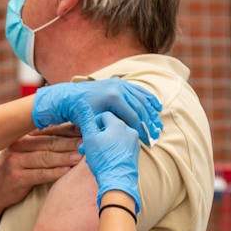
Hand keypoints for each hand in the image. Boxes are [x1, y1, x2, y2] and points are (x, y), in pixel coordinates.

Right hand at [0, 125, 82, 212]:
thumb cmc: (15, 170)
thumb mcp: (26, 153)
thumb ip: (45, 144)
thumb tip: (76, 135)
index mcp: (23, 136)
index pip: (51, 130)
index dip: (70, 130)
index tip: (88, 129)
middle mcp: (18, 145)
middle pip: (50, 142)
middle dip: (71, 142)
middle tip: (90, 141)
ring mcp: (15, 161)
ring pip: (46, 157)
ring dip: (66, 156)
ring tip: (82, 156)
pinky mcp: (16, 177)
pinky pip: (40, 174)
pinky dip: (55, 173)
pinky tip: (68, 171)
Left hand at [32, 79, 162, 144]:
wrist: (71, 96)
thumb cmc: (80, 113)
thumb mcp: (91, 124)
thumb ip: (102, 134)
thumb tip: (112, 148)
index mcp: (113, 97)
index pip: (133, 116)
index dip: (141, 130)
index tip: (146, 141)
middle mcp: (118, 87)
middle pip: (141, 107)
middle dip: (149, 122)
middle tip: (156, 135)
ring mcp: (120, 83)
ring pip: (142, 98)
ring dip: (152, 112)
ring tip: (158, 125)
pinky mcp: (121, 83)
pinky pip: (139, 90)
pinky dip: (149, 99)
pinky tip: (158, 107)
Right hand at [78, 112, 142, 211]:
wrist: (117, 181)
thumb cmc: (102, 160)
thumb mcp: (90, 138)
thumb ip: (87, 119)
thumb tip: (83, 104)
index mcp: (119, 124)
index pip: (104, 115)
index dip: (93, 123)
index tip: (88, 133)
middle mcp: (130, 130)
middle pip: (111, 125)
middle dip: (99, 134)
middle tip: (89, 145)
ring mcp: (134, 141)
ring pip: (117, 135)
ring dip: (106, 141)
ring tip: (97, 153)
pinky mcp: (135, 152)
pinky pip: (123, 144)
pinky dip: (114, 148)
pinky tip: (106, 158)